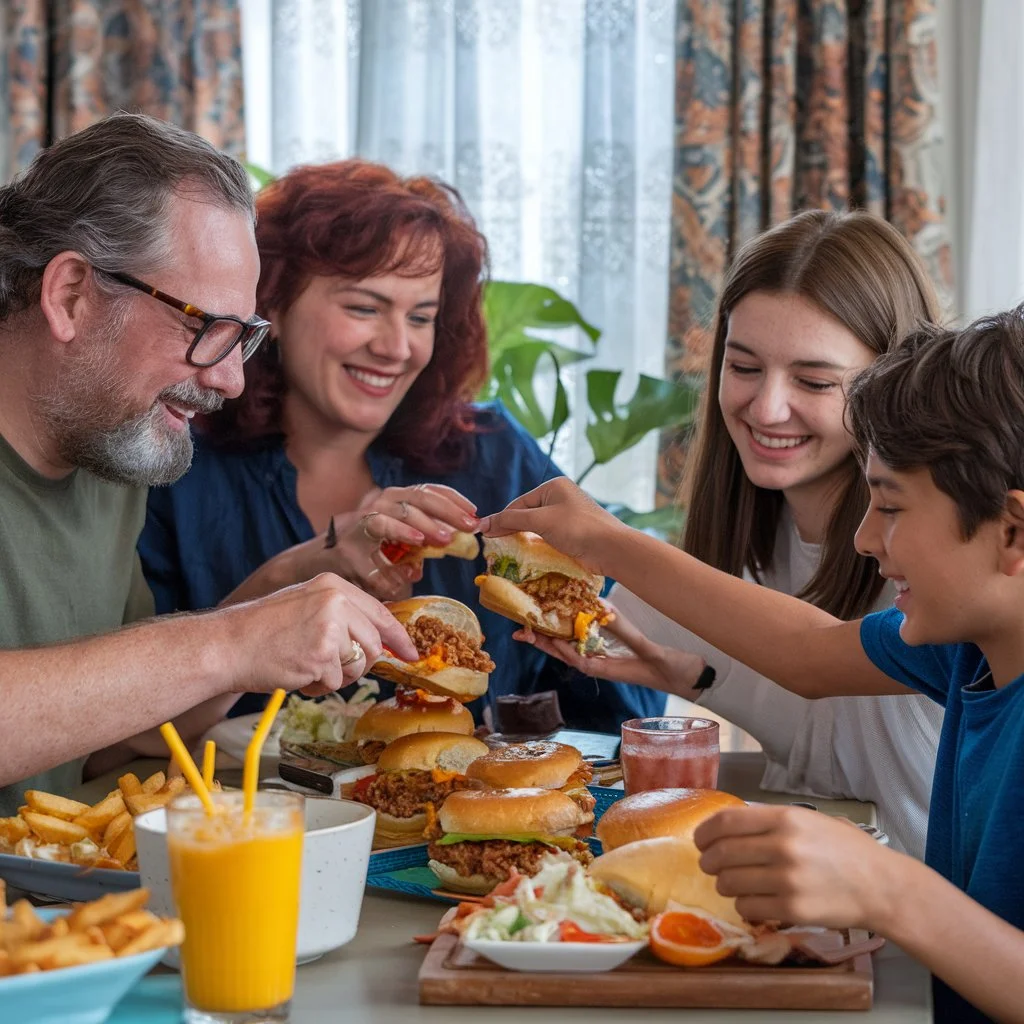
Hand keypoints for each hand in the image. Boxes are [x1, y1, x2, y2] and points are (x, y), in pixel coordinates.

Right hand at [225, 573, 418, 695]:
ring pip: (357, 666)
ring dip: (335, 677)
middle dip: (358, 664)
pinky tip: (295, 672)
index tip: (411, 653)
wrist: (227, 644)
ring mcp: (330, 627)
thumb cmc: (263, 630)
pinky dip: (316, 686)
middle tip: (330, 667)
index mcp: (334, 585)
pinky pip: (334, 682)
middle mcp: (336, 601)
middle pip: (375, 645)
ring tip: (306, 665)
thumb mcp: (307, 605)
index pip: (381, 613)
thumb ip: (343, 615)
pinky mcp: (321, 654)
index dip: (399, 637)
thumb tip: (379, 638)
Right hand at [284, 484, 478, 600]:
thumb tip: (436, 553)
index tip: (474, 511)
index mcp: (391, 501)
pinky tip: (418, 541)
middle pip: (418, 496)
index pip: (426, 491)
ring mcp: (362, 520)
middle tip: (470, 525)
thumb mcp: (393, 550)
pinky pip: (379, 532)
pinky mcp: (351, 540)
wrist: (313, 566)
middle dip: (447, 510)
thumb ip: (415, 547)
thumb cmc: (357, 556)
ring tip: (447, 537)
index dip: (452, 498)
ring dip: (426, 522)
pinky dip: (399, 534)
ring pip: (399, 509)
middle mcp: (378, 503)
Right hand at [478, 477, 624, 575]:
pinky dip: (536, 545)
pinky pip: (547, 537)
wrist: (611, 549)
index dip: (502, 519)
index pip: (520, 503)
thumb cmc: (577, 528)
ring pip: (537, 527)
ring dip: (524, 539)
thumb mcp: (540, 520)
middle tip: (494, 545)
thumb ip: (511, 520)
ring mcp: (567, 516)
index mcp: (554, 486)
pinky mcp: (572, 533)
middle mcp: (560, 498)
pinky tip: (527, 555)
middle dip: (512, 529)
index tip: (485, 535)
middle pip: (527, 514)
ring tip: (507, 552)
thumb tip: (482, 524)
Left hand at [513, 604, 706, 694]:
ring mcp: (609, 658)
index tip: (537, 634)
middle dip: (544, 642)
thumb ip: (629, 635)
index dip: (555, 647)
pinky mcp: (617, 652)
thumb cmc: (674, 670)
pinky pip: (591, 641)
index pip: (575, 657)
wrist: (693, 679)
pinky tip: (569, 619)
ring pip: (575, 646)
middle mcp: (604, 664)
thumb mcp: (652, 652)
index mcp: (609, 668)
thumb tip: (603, 613)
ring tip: (533, 624)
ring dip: (555, 635)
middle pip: (567, 652)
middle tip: (520, 630)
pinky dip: (577, 630)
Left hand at [694, 805, 893, 930]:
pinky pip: (747, 908)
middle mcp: (783, 847)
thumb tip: (726, 825)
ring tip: (734, 883)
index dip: (705, 832)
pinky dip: (743, 905)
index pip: (726, 822)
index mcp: (784, 819)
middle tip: (709, 865)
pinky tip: (754, 901)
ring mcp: (787, 881)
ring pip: (730, 883)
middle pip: (722, 854)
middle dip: (708, 861)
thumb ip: (769, 821)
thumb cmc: (843, 849)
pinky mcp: (792, 911)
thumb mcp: (807, 820)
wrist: (881, 886)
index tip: (699, 840)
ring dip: (725, 884)